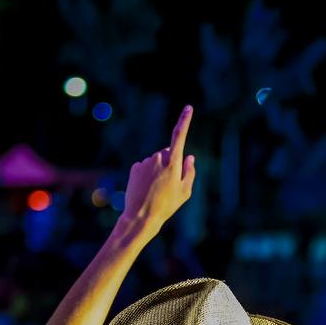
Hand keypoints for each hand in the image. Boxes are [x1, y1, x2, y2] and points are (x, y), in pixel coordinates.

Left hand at [121, 105, 195, 230]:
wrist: (141, 216)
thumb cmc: (167, 206)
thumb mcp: (185, 192)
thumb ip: (190, 172)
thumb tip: (190, 157)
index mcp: (173, 163)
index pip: (179, 136)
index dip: (184, 120)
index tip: (188, 108)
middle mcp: (158, 158)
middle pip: (168, 153)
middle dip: (170, 162)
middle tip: (169, 184)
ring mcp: (145, 162)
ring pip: (156, 161)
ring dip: (158, 170)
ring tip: (156, 190)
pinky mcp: (135, 167)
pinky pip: (145, 166)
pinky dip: (147, 174)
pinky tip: (146, 188)